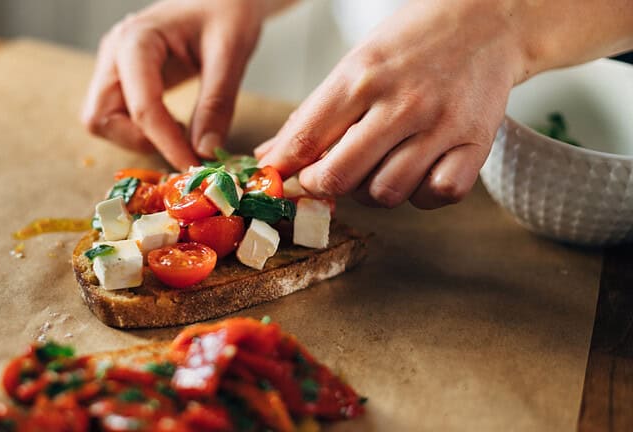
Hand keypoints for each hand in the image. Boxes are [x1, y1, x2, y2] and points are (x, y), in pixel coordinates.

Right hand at [81, 0, 266, 170]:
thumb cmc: (226, 11)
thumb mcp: (230, 53)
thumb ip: (217, 103)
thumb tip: (204, 152)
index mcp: (136, 39)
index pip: (141, 106)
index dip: (166, 143)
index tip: (193, 166)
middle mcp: (114, 53)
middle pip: (100, 118)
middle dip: (139, 141)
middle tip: (181, 146)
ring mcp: (113, 67)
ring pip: (103, 122)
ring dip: (138, 139)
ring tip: (182, 132)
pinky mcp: (122, 79)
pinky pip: (117, 117)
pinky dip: (142, 132)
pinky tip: (175, 125)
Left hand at [257, 0, 524, 208]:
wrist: (486, 21)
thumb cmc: (411, 44)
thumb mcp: (354, 65)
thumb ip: (313, 115)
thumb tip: (270, 157)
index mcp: (360, 77)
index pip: (305, 139)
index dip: (283, 169)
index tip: (278, 178)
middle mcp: (400, 102)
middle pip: (340, 177)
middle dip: (323, 186)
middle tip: (328, 177)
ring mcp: (440, 125)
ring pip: (387, 194)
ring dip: (373, 191)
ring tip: (378, 168)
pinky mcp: (476, 143)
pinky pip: (437, 195)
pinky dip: (423, 194)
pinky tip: (419, 172)